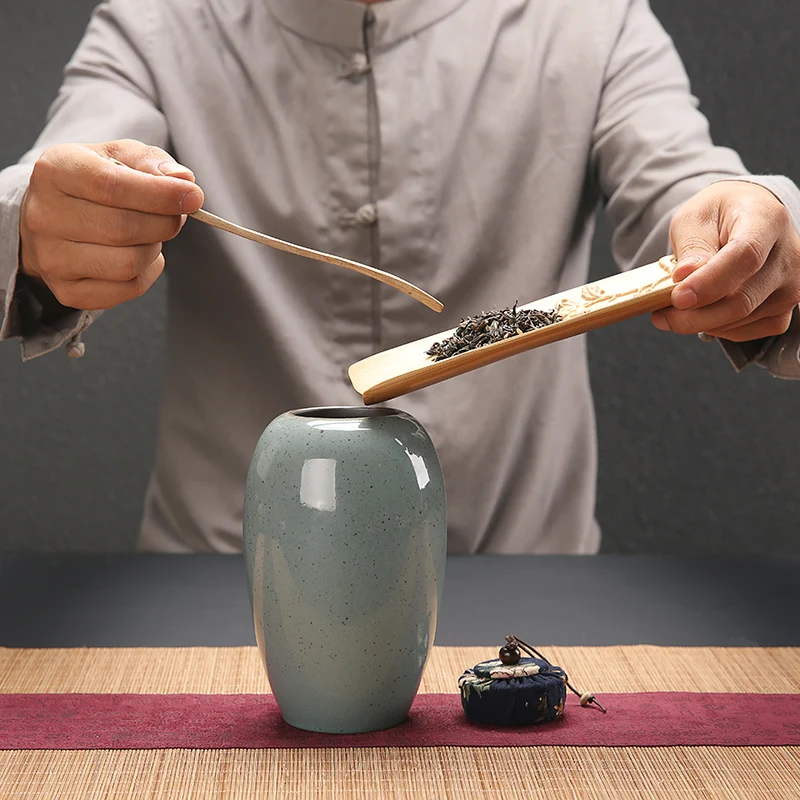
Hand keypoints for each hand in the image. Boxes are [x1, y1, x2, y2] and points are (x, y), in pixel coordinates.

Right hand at [20, 139, 203, 310]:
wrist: (54, 218)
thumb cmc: (92, 184)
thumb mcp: (116, 157)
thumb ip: (150, 162)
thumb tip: (183, 178)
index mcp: (54, 172)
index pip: (111, 187)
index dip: (160, 194)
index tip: (193, 196)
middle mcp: (44, 216)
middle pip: (123, 229)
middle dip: (164, 223)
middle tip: (175, 215)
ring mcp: (52, 258)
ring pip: (128, 264)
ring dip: (155, 248)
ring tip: (151, 233)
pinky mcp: (68, 291)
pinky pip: (128, 289)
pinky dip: (148, 272)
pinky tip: (141, 254)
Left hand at [651, 182, 799, 341]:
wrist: (746, 217)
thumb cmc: (719, 216)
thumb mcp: (695, 218)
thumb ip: (692, 246)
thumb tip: (685, 277)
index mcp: (766, 221)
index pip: (744, 258)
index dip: (708, 283)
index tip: (677, 297)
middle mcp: (788, 256)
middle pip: (741, 300)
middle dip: (693, 315)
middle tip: (660, 313)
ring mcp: (791, 286)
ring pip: (740, 321)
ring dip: (699, 322)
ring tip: (674, 309)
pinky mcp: (784, 310)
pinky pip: (746, 332)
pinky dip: (717, 328)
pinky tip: (702, 312)